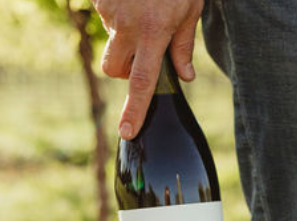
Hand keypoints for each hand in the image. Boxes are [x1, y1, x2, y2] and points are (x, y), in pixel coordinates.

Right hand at [93, 0, 202, 139]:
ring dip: (125, 33)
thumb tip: (185, 76)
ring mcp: (107, 10)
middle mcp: (126, 25)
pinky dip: (118, 10)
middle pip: (114, 69)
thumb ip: (184, 44)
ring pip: (111, 39)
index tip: (127, 132)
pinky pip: (105, 14)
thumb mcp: (191, 7)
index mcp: (153, 32)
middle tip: (142, 53)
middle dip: (124, 70)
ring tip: (144, 5)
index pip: (141, 82)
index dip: (133, 110)